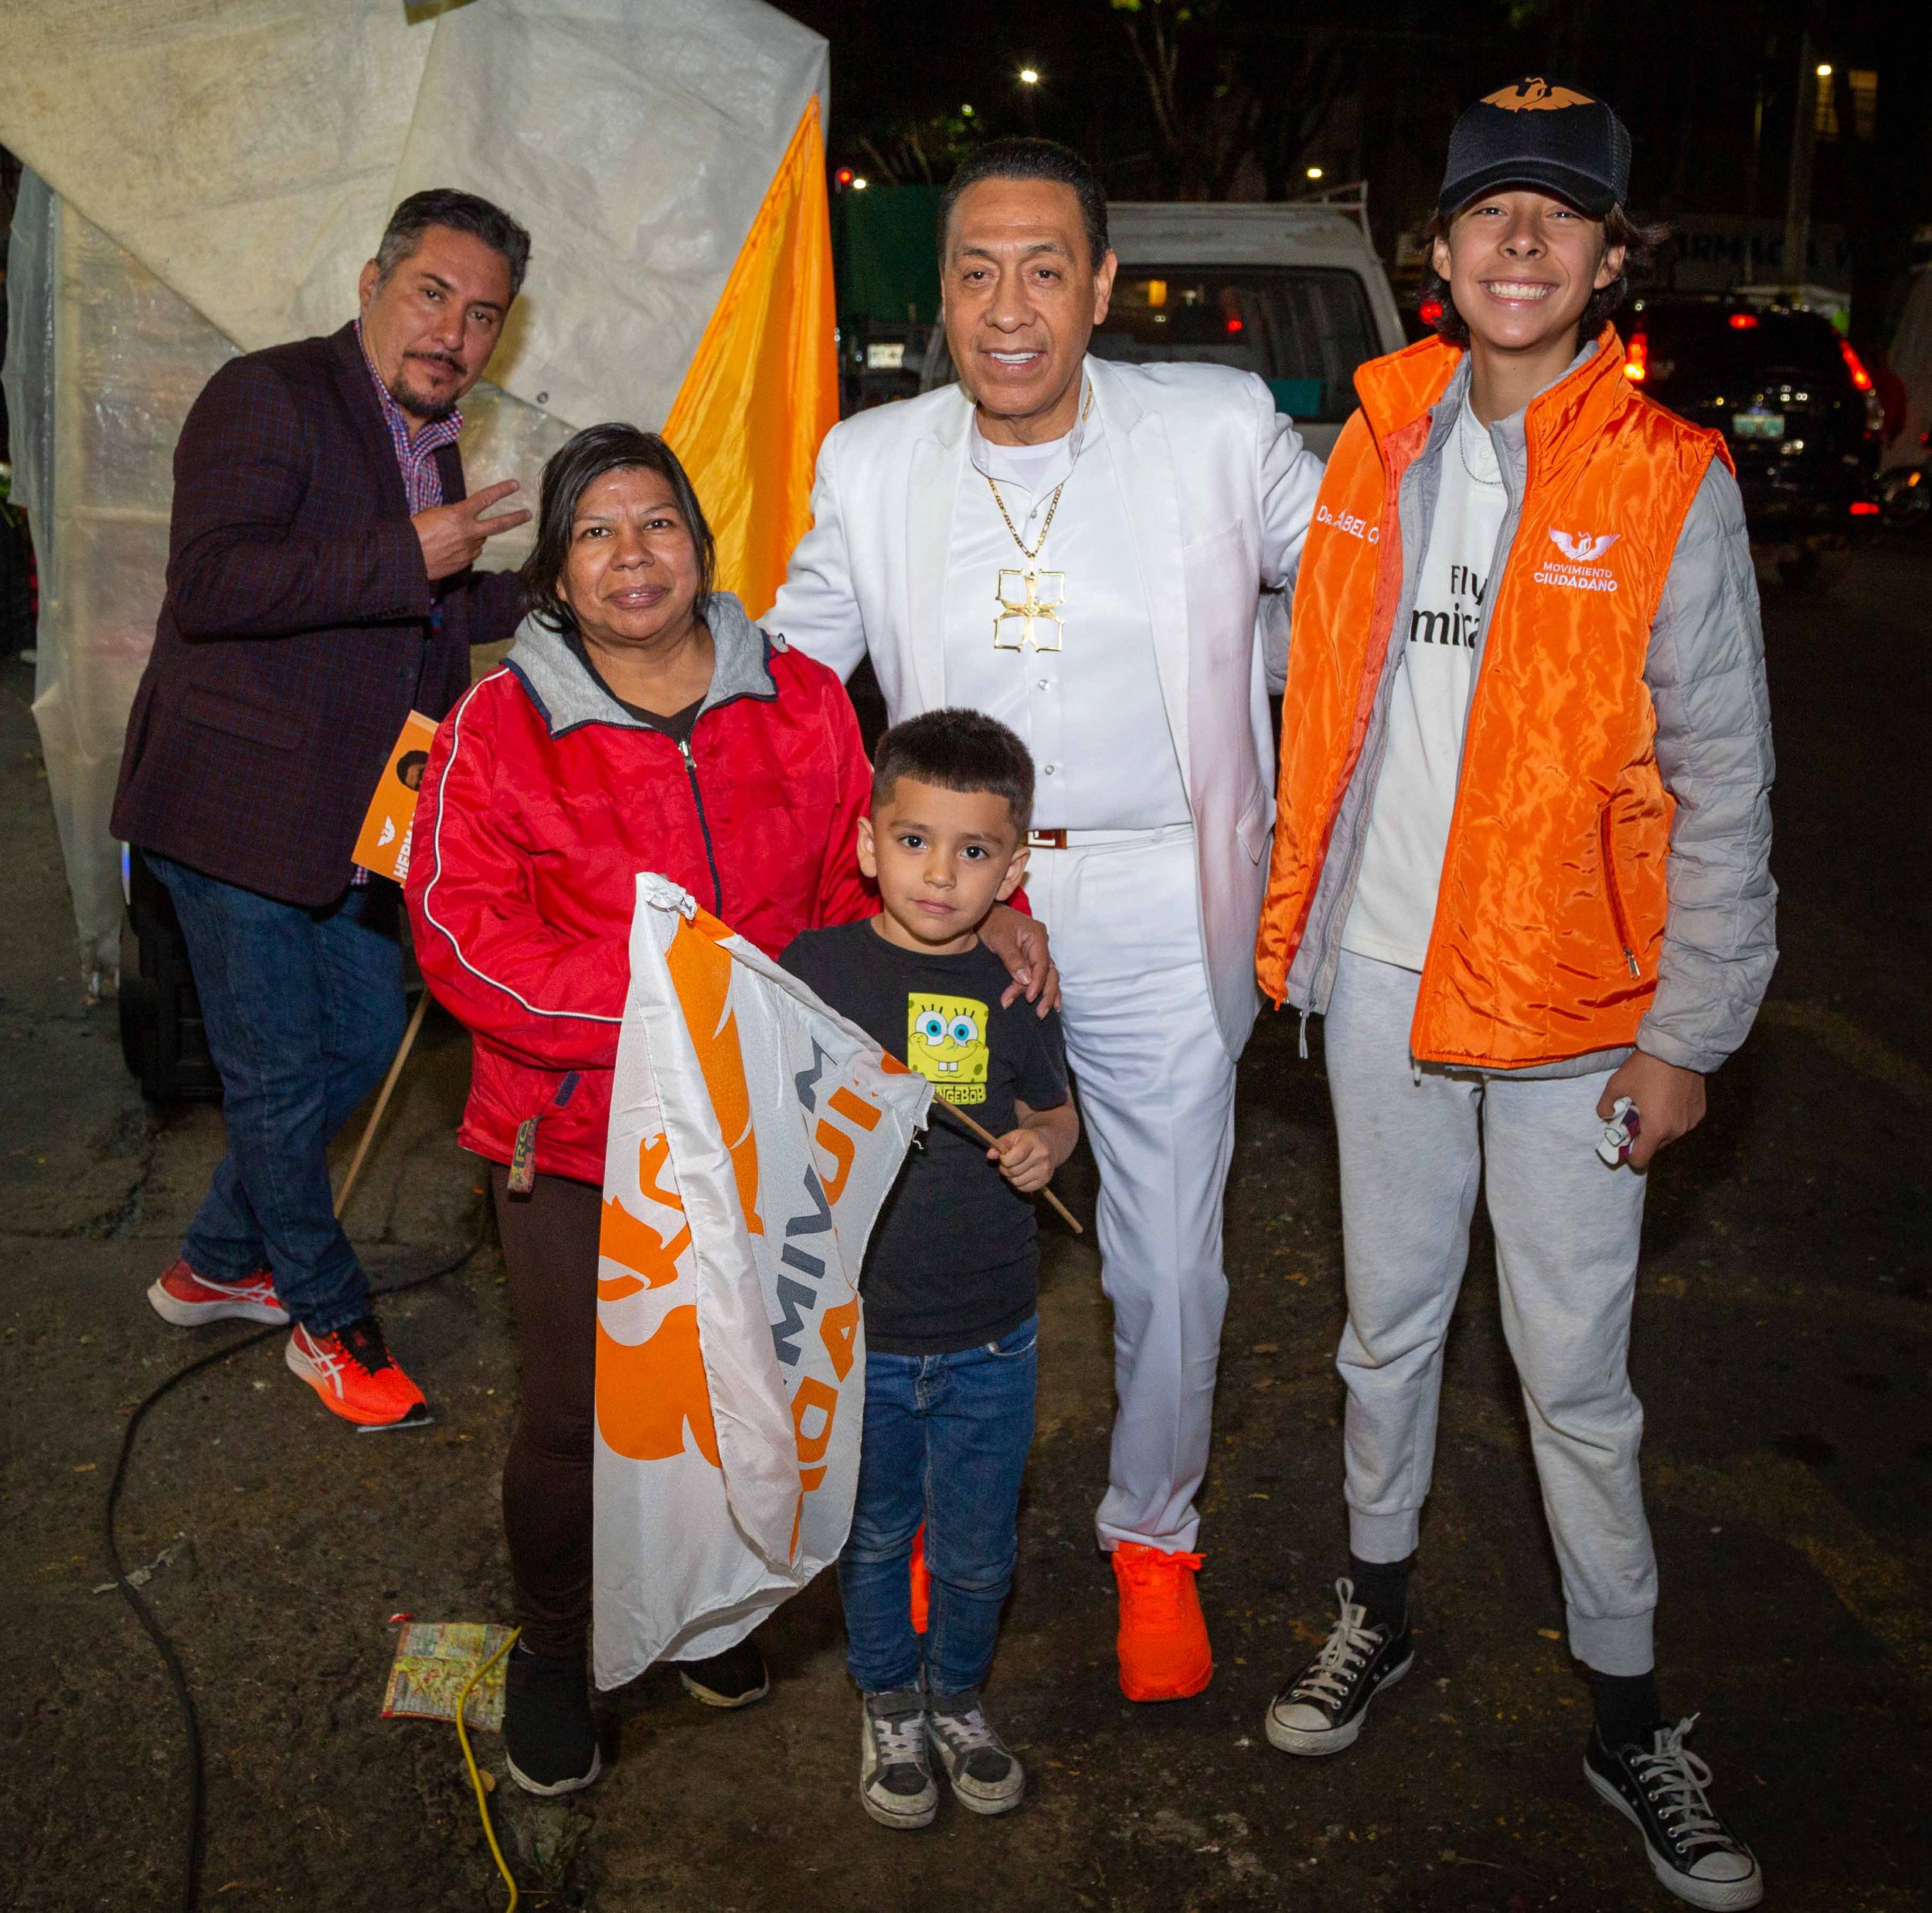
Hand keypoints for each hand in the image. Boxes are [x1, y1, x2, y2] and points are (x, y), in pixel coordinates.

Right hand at [413, 480, 530, 581]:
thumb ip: (454, 515)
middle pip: (498, 525)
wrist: (408, 556)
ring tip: (454, 537)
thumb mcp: (434, 514)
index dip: (501, 491)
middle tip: (527, 514)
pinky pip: (471, 553)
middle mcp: (469, 532)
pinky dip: (465, 550)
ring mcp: (469, 549)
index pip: (485, 499)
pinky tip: (450, 550)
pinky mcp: (465, 563)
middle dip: (515, 518)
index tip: (515, 485)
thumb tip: (463, 520)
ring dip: (474, 537)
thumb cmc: (415, 531)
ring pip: (480, 540)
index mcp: (459, 515)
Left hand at [980, 903, 1060, 1016]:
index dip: (1037, 982)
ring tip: (1043, 1013)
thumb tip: (1026, 980)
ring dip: (1045, 995)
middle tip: (1040, 1013)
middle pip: (1050, 973)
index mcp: (1037, 936)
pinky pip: (1040, 976)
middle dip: (1046, 994)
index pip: (1042, 964)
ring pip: (1047, 977)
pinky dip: (1042, 990)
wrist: (986, 915)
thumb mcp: (1000, 939)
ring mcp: (1037, 953)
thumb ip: (1013, 959)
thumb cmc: (992, 923)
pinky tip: (1047, 1003)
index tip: (1029, 997)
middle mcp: (1041, 945)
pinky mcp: (1031, 959)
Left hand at [989, 1126, 1054, 1192]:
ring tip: (1015, 1168)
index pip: (1015, 1157)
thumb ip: (1000, 1144)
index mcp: (1033, 1142)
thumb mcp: (1013, 1136)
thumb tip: (990, 1155)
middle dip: (1005, 1168)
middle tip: (1008, 1163)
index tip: (1004, 1156)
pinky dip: (1019, 1184)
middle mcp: (1042, 1156)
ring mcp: (1045, 1169)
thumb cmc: (1026, 1140)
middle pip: (1014, 1171)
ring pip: (1017, 1182)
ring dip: (1011, 1177)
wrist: (1049, 1144)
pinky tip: (1022, 1174)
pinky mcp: (1045, 1180)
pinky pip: (1024, 1188)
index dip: (1004, 1160)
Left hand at [1597, 1050, 1705, 1170]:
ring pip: (1670, 1134)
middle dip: (1644, 1136)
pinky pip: (1683, 1122)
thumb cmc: (1646, 1068)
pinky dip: (1674, 1117)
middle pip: (1655, 1146)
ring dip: (1659, 1127)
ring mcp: (1691, 1122)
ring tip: (1651, 1106)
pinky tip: (1667, 1100)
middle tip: (1636, 1116)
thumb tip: (1604, 1115)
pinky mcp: (1700, 1111)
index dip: (1630, 1155)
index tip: (1625, 1143)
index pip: (1641, 1159)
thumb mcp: (1617, 1084)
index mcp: (1655, 1129)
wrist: (1679, 1049)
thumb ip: (1606, 1104)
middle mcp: (1676, 1131)